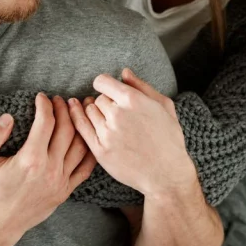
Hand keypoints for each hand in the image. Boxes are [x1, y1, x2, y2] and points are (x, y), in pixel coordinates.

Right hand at [0, 94, 95, 245]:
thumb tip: (8, 117)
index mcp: (30, 159)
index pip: (46, 122)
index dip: (45, 105)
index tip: (41, 97)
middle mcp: (50, 169)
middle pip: (66, 130)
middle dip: (64, 110)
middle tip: (59, 100)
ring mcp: (60, 181)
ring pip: (80, 147)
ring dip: (79, 126)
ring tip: (75, 114)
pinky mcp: (64, 192)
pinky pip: (85, 169)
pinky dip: (89, 151)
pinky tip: (87, 139)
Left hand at [68, 69, 194, 196]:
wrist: (166, 173)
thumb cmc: (169, 138)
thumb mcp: (164, 106)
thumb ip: (142, 86)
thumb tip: (124, 72)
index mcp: (133, 100)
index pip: (102, 82)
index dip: (105, 84)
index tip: (108, 90)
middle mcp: (118, 114)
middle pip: (98, 98)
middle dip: (105, 102)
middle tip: (115, 112)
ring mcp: (107, 133)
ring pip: (89, 112)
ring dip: (95, 113)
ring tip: (106, 119)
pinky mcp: (100, 150)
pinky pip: (81, 128)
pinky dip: (77, 118)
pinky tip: (76, 112)